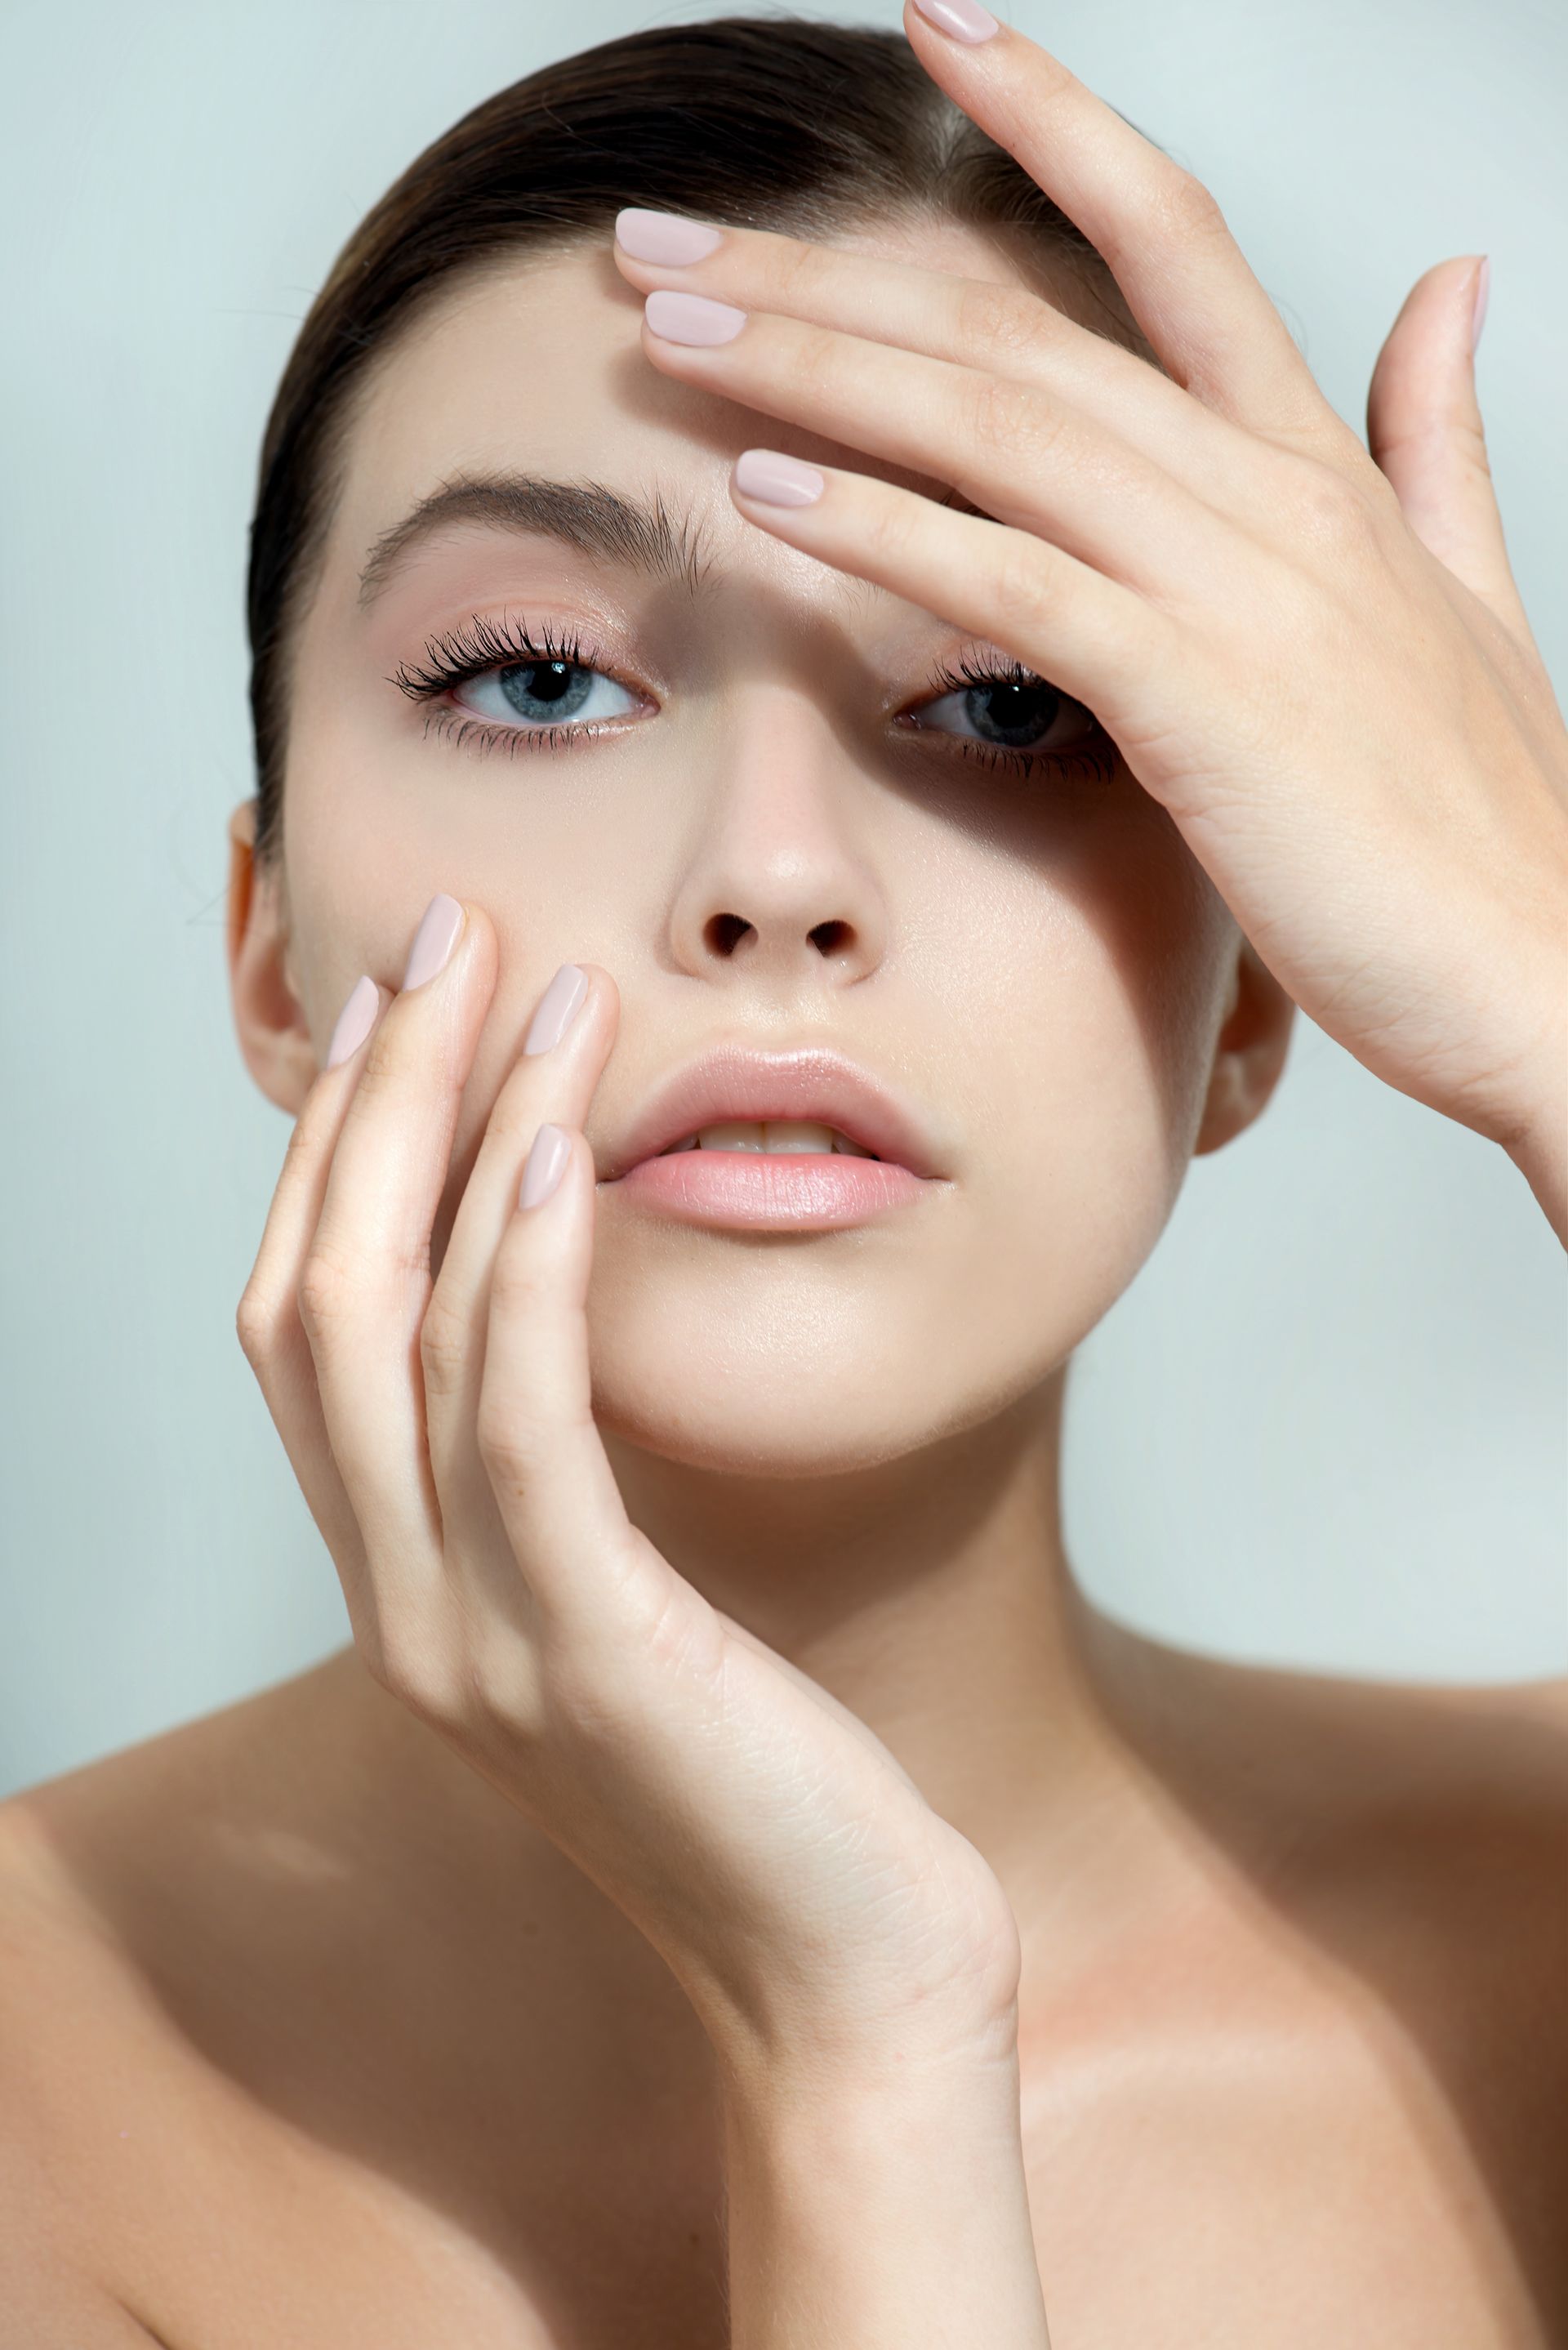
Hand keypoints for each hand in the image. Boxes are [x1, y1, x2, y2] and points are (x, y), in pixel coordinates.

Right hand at [237, 910, 1023, 2079]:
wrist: (845, 1978)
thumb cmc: (768, 1777)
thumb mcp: (637, 1607)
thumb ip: (568, 1487)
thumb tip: (574, 1311)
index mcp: (407, 1582)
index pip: (307, 1328)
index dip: (332, 1155)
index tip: (393, 1009)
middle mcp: (402, 1604)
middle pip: (316, 1299)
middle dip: (370, 1102)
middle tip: (436, 935)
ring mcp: (474, 1640)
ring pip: (398, 1338)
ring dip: (456, 1141)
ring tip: (531, 989)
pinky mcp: (587, 1657)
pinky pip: (518, 1433)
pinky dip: (518, 1281)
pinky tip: (554, 1158)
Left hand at [614, 0, 1567, 1180]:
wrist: (1548, 973)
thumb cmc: (1486, 821)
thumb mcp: (1468, 591)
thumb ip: (1434, 435)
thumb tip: (1450, 283)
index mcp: (1317, 464)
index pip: (1171, 235)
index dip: (1052, 119)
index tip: (937, 32)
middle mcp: (1269, 492)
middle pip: (1019, 327)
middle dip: (829, 274)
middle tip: (666, 241)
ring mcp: (1237, 586)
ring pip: (996, 428)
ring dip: (816, 370)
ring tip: (667, 331)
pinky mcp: (1201, 699)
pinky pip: (1014, 586)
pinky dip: (886, 529)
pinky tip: (764, 491)